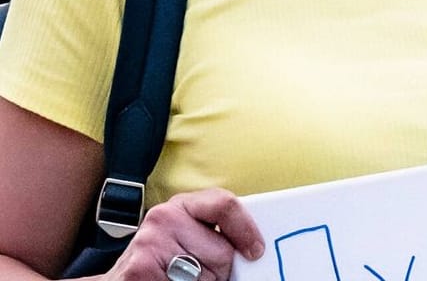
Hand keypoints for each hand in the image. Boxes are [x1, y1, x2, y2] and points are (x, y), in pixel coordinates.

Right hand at [106, 189, 263, 280]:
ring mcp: (150, 242)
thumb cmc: (161, 260)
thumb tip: (253, 247)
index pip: (224, 204)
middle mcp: (164, 217)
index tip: (255, 250)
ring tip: (181, 279)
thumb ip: (213, 232)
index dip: (245, 230)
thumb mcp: (187, 235)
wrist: (120, 280)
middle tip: (196, 273)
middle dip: (217, 270)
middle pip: (222, 251)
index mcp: (181, 205)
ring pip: (208, 274)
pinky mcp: (140, 270)